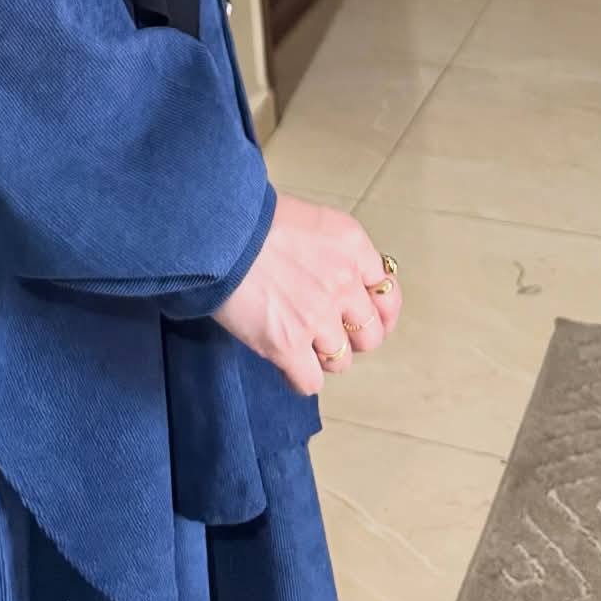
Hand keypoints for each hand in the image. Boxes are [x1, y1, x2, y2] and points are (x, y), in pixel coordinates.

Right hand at [211, 193, 402, 396]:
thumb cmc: (248, 217)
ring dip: (321, 357)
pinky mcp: (287, 345)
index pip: (387, 291)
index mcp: (351, 245)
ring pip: (341, 362)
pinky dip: (297, 376)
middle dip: (350, 337)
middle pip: (370, 334)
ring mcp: (318, 318)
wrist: (213, 230)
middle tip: (324, 332)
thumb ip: (330, 250)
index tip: (361, 316)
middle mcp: (343, 282)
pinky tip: (283, 361)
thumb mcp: (306, 218)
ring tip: (296, 341)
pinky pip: (309, 382)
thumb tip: (333, 276)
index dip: (377, 310)